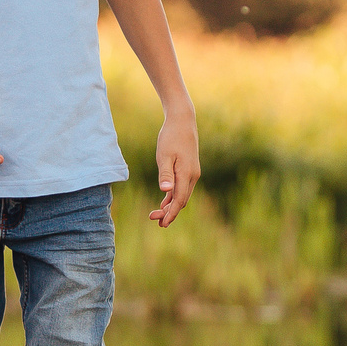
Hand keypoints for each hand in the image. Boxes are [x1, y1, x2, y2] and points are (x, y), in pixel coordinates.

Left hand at [151, 110, 199, 225]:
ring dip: (171, 206)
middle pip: (181, 200)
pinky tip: (164, 202)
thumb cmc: (171, 137)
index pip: (179, 200)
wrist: (183, 121)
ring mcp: (192, 173)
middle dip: (169, 212)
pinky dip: (173, 196)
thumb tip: (166, 191)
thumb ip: (165, 173)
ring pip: (182, 195)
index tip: (162, 223)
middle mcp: (192, 176)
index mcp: (187, 174)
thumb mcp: (165, 155)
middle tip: (154, 220)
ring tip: (156, 215)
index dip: (171, 213)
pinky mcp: (188, 169)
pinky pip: (181, 188)